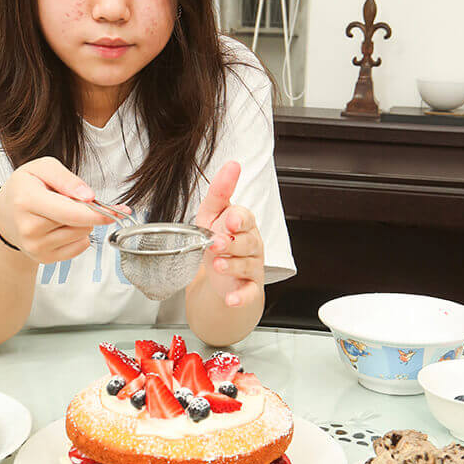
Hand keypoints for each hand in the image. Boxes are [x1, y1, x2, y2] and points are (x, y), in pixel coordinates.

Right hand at [0, 156, 128, 262]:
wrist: (7, 213)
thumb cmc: (26, 186)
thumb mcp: (43, 168)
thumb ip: (66, 178)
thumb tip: (89, 197)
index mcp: (26, 201)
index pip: (72, 213)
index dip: (98, 213)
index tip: (118, 210)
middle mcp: (29, 228)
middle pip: (81, 224)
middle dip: (88, 211)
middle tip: (76, 200)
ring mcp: (35, 247)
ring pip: (82, 235)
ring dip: (81, 222)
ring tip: (61, 212)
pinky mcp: (43, 259)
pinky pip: (79, 247)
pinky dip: (77, 235)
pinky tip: (61, 226)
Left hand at [195, 160, 263, 307]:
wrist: (220, 276)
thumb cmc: (217, 240)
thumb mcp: (211, 214)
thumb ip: (220, 192)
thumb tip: (232, 165)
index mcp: (243, 224)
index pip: (245, 218)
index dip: (238, 219)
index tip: (229, 220)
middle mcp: (251, 244)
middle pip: (247, 241)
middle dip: (232, 242)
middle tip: (216, 243)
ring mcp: (252, 266)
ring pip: (247, 264)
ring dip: (232, 265)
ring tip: (218, 265)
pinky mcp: (248, 287)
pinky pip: (249, 292)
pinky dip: (241, 297)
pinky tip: (231, 298)